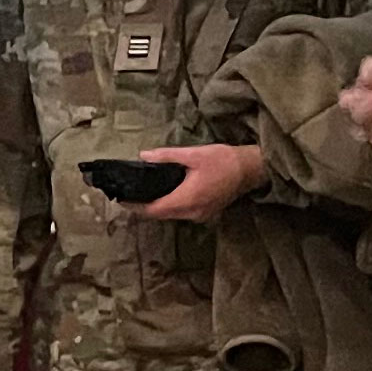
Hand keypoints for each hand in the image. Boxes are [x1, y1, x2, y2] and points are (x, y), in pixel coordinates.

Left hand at [135, 143, 267, 222]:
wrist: (249, 170)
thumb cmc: (223, 160)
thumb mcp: (193, 154)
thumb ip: (166, 156)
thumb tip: (143, 156)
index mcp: (186, 199)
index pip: (154, 210)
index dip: (136, 206)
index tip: (121, 199)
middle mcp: (192, 213)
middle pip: (160, 215)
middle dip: (143, 207)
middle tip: (128, 195)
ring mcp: (200, 216)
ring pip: (171, 215)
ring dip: (156, 208)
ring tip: (142, 194)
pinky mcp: (205, 214)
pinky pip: (181, 213)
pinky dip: (169, 206)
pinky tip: (164, 195)